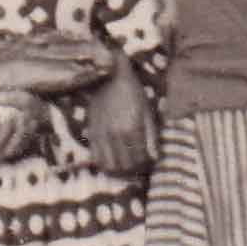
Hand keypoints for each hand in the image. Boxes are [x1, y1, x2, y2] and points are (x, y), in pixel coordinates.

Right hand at [83, 56, 152, 175]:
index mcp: (133, 129)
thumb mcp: (147, 111)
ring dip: (118, 168)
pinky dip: (105, 163)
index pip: (141, 159)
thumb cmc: (132, 92)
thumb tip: (155, 157)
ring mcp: (102, 135)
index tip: (148, 161)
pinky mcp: (92, 133)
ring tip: (124, 163)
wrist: (108, 76)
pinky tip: (112, 158)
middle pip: (125, 165)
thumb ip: (151, 136)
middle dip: (133, 168)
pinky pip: (96, 157)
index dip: (146, 164)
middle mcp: (116, 135)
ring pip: (109, 166)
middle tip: (137, 163)